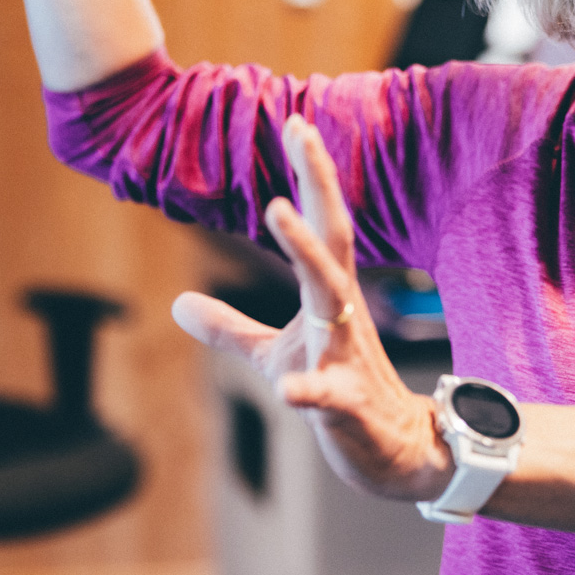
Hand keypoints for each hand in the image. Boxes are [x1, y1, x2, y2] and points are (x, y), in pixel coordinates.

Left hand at [172, 117, 453, 501]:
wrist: (396, 451)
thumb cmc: (338, 391)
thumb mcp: (272, 355)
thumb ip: (228, 327)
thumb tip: (178, 303)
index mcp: (328, 295)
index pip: (320, 224)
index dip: (310, 175)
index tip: (297, 122)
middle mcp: (342, 314)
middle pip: (333, 239)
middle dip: (319, 185)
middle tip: (303, 132)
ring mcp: (347, 357)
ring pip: (330, 297)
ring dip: (305, 252)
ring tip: (276, 210)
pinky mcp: (348, 406)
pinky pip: (327, 395)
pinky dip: (307, 390)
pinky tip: (287, 388)